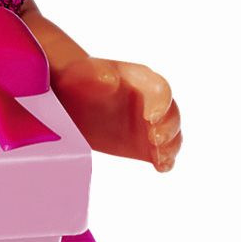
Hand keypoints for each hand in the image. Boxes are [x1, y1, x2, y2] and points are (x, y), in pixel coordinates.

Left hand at [53, 57, 182, 170]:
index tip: (151, 117)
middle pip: (171, 113)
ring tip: (160, 158)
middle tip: (155, 140)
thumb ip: (93, 75)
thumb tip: (109, 80)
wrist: (69, 102)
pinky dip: (165, 159)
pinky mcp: (145, 145)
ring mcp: (150, 124)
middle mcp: (151, 101)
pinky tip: (161, 166)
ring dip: (170, 146)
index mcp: (140, 79)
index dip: (161, 104)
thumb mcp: (79, 75)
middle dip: (168, 128)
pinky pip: (162, 152)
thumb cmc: (76, 82)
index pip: (160, 90)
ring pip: (171, 134)